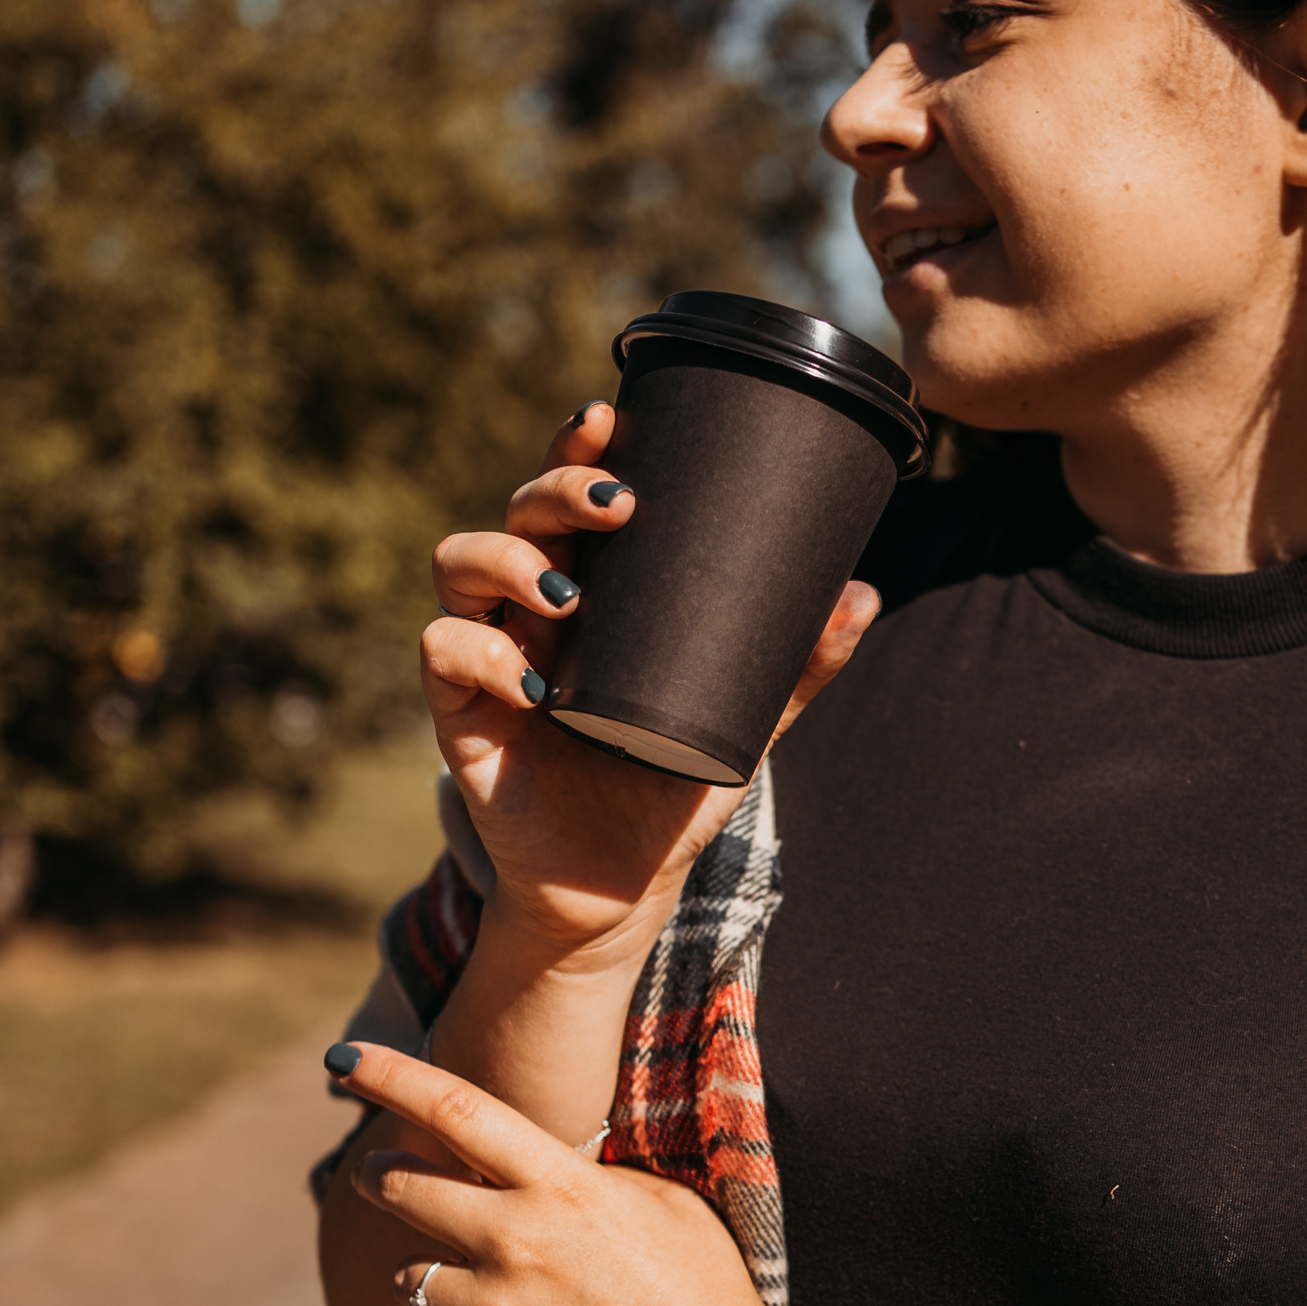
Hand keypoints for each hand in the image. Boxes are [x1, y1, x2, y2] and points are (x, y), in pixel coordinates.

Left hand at [340, 1039, 795, 1305]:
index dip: (389, 1077)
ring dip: (430, 1286)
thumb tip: (533, 1160)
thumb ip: (585, 1180)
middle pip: (402, 1188)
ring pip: (408, 1278)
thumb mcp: (664, 1207)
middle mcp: (519, 1242)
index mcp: (564, 1188)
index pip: (458, 1110)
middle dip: (383, 1181)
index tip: (341, 1059)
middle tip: (383, 1182)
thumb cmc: (710, 1299)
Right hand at [425, 402, 876, 965]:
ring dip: (508, 558)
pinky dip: (484, 653)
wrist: (619, 886)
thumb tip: (862, 592)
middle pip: (517, 509)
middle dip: (554, 488)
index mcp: (592, 588)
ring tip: (568, 595)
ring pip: (458, 559)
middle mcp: (531, 606)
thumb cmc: (667, 786)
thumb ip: (795, 666)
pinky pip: (444, 651)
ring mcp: (490, 653)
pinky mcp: (460, 711)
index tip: (612, 419)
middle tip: (616, 505)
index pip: (571, 495)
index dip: (578, 447)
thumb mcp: (743, 721)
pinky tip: (535, 681)